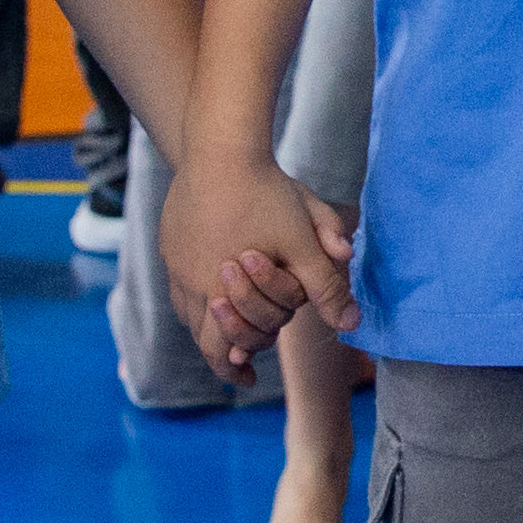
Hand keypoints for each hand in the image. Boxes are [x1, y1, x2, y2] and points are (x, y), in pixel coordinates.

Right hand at [159, 142, 357, 381]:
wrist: (221, 146)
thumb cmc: (267, 194)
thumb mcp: (305, 241)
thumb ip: (326, 286)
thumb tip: (352, 324)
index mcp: (222, 289)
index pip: (222, 348)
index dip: (235, 369)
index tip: (248, 375)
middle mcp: (191, 283)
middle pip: (201, 336)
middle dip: (222, 351)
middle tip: (238, 361)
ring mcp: (176, 263)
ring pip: (187, 311)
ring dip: (207, 325)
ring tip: (227, 328)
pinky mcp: (170, 242)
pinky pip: (178, 284)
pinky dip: (195, 297)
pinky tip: (211, 291)